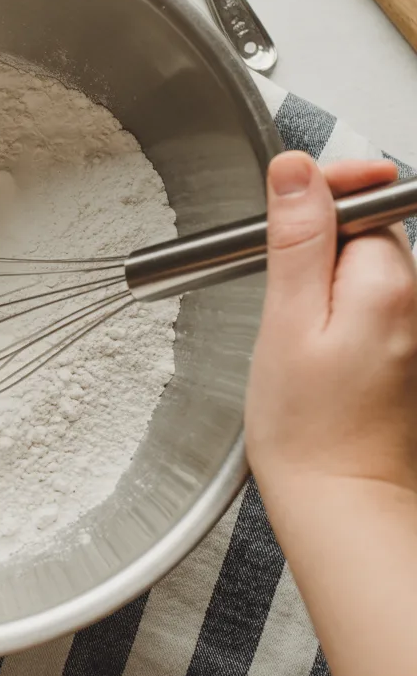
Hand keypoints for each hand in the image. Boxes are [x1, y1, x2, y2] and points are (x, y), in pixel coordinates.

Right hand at [246, 152, 416, 490]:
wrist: (342, 505)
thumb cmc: (309, 429)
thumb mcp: (285, 322)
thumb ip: (296, 240)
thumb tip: (299, 169)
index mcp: (389, 283)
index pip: (365, 197)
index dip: (322, 189)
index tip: (284, 205)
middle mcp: (416, 302)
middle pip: (362, 233)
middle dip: (313, 243)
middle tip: (273, 291)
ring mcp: (412, 330)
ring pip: (360, 272)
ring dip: (319, 281)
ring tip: (287, 329)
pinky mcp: (402, 356)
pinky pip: (365, 308)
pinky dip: (331, 314)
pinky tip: (306, 351)